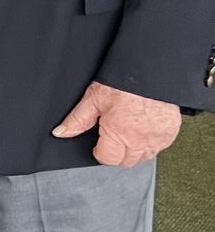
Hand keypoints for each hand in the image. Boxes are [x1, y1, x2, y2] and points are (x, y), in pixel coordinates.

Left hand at [53, 80, 180, 165]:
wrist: (151, 70)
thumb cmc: (122, 81)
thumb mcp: (94, 97)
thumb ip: (78, 119)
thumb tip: (61, 133)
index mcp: (119, 132)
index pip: (108, 159)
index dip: (99, 151)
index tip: (98, 143)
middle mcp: (140, 140)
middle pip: (126, 161)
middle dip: (116, 153)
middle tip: (111, 135)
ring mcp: (158, 138)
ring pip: (143, 158)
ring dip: (133, 150)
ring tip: (126, 131)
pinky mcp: (170, 134)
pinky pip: (158, 148)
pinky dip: (149, 143)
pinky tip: (141, 129)